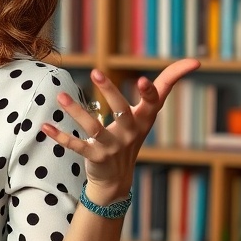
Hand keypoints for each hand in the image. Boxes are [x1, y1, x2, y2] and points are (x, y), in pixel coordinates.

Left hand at [41, 58, 200, 202]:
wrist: (118, 179)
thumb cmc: (132, 135)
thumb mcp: (148, 113)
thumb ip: (165, 86)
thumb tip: (195, 61)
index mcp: (143, 119)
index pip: (152, 103)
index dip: (150, 92)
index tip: (143, 79)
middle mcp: (130, 132)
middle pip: (121, 111)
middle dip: (110, 92)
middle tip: (96, 72)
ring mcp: (112, 146)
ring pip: (94, 127)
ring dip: (76, 112)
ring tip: (60, 96)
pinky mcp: (95, 158)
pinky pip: (77, 146)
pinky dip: (61, 137)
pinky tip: (45, 127)